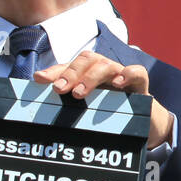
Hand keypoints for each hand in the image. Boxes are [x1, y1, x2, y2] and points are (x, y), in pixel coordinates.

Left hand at [36, 52, 174, 149]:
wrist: (142, 121)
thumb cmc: (109, 112)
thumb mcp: (85, 110)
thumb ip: (65, 105)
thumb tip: (38, 105)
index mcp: (86, 74)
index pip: (68, 67)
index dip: (54, 72)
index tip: (39, 80)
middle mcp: (102, 70)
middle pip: (86, 59)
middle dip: (70, 73)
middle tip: (59, 90)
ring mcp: (121, 75)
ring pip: (106, 65)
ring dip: (91, 77)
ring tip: (80, 93)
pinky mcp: (140, 84)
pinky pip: (137, 72)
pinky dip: (128, 73)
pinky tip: (118, 82)